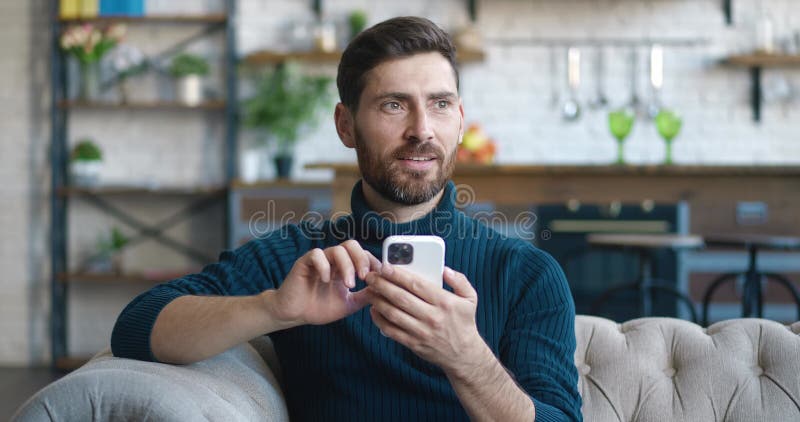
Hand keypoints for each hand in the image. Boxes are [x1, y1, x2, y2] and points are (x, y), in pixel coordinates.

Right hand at [266, 240, 380, 326]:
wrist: (294, 314)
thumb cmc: (319, 308)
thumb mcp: (349, 304)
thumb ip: (365, 296)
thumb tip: (385, 291)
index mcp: (344, 267)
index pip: (362, 254)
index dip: (373, 262)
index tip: (380, 275)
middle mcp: (333, 260)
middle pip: (352, 245)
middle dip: (361, 259)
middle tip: (364, 277)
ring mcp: (319, 260)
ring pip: (337, 249)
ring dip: (347, 266)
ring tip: (349, 285)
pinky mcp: (304, 263)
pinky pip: (316, 255)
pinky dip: (324, 266)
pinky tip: (326, 280)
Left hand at [365, 265, 487, 373]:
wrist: (464, 355)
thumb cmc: (464, 324)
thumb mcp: (470, 299)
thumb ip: (459, 281)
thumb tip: (445, 270)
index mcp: (445, 302)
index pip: (417, 285)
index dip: (398, 275)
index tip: (385, 267)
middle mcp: (432, 317)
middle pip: (401, 298)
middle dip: (382, 285)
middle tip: (371, 276)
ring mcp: (421, 331)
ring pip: (393, 313)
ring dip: (378, 301)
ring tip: (369, 291)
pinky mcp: (414, 343)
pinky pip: (392, 331)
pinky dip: (380, 320)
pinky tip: (374, 310)